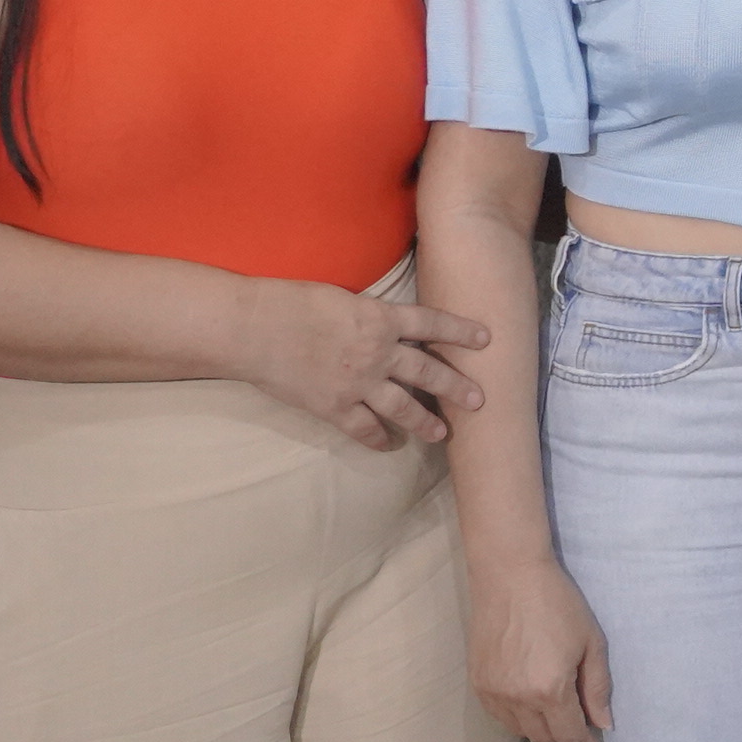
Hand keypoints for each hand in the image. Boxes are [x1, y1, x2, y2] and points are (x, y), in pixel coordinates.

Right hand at [236, 278, 488, 447]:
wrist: (255, 328)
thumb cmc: (291, 302)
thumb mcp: (341, 297)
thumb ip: (366, 313)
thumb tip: (379, 321)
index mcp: (380, 318)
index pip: (432, 323)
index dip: (460, 331)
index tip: (486, 338)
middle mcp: (378, 352)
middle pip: (428, 371)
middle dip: (457, 386)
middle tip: (480, 399)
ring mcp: (358, 382)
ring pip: (403, 406)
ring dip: (425, 422)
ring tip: (442, 434)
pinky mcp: (334, 406)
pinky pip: (364, 428)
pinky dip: (378, 439)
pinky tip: (389, 445)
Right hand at [467, 552, 612, 741]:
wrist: (510, 576)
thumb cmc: (558, 604)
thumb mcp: (591, 642)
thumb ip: (597, 687)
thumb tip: (603, 723)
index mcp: (550, 690)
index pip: (569, 735)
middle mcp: (517, 699)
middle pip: (544, 737)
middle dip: (565, 733)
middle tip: (579, 715)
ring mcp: (493, 694)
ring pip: (520, 730)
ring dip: (540, 726)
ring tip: (555, 704)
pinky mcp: (477, 684)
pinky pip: (500, 717)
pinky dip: (518, 716)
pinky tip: (529, 696)